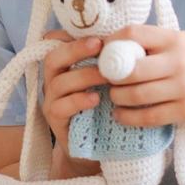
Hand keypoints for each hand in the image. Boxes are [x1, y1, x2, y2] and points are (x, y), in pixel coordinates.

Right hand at [39, 30, 106, 175]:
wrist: (96, 150)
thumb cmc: (103, 110)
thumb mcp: (105, 84)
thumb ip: (109, 65)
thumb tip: (132, 39)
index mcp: (64, 67)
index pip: (58, 44)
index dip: (71, 36)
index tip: (96, 34)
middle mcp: (53, 81)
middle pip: (53, 58)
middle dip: (75, 50)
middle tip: (99, 46)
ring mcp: (52, 100)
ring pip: (59, 82)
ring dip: (83, 75)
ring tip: (106, 76)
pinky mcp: (55, 120)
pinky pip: (62, 107)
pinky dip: (78, 101)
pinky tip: (95, 99)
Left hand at [102, 25, 184, 127]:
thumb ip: (157, 41)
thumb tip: (115, 41)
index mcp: (175, 40)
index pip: (134, 33)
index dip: (112, 41)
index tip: (103, 50)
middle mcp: (178, 62)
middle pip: (129, 69)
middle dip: (110, 75)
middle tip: (105, 78)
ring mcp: (183, 88)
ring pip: (136, 95)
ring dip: (117, 97)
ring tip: (114, 96)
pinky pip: (149, 116)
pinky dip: (129, 117)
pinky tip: (121, 115)